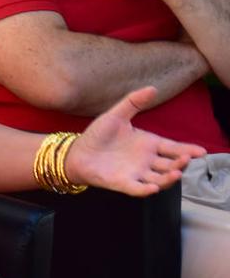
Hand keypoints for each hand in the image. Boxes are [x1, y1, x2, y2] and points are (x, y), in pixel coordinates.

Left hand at [67, 86, 205, 195]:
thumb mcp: (116, 115)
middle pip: (170, 164)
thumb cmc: (98, 135)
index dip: (187, 150)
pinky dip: (146, 189)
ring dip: (169, 178)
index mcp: (148, 145)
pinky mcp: (122, 183)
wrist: (77, 152)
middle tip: (187, 159)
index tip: (201, 151)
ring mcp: (136, 173)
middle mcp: (146, 161)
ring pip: (159, 179)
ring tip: (176, 172)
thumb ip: (133, 102)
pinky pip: (138, 189)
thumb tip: (152, 88)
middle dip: (180, 163)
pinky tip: (153, 186)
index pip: (173, 148)